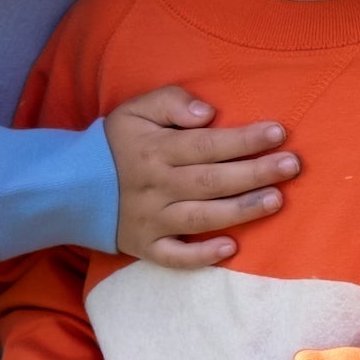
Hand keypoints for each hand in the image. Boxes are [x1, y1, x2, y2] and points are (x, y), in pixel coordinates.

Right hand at [108, 87, 301, 266]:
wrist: (67, 186)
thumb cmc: (113, 143)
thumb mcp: (134, 110)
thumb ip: (170, 102)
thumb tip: (208, 113)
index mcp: (155, 149)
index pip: (207, 144)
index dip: (244, 139)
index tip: (278, 132)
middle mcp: (156, 185)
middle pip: (213, 180)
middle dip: (256, 172)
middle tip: (292, 165)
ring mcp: (150, 219)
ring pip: (201, 217)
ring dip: (241, 210)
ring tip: (276, 200)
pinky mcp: (144, 246)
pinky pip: (174, 256)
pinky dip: (201, 256)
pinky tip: (230, 249)